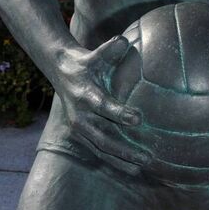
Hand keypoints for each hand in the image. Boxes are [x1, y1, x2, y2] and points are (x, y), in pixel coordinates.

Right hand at [54, 35, 148, 175]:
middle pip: (102, 137)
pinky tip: (132, 168)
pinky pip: (99, 150)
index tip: (138, 119)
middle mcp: (80, 115)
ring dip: (121, 159)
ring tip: (141, 167)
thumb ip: (110, 49)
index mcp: (84, 94)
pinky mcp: (82, 133)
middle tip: (147, 157)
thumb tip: (122, 41)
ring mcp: (79, 127)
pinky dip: (114, 160)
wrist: (61, 70)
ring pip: (101, 148)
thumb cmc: (85, 62)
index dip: (119, 113)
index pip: (103, 105)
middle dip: (124, 150)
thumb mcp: (95, 54)